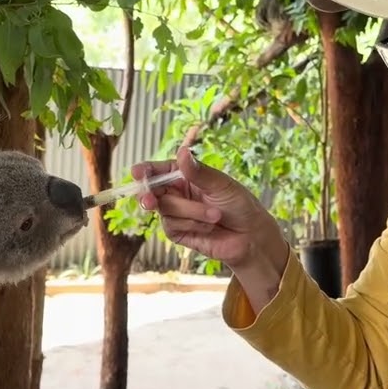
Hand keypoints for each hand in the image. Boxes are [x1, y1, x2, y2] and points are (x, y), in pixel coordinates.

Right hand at [131, 147, 286, 271]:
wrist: (250, 237)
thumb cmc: (239, 205)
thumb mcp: (221, 184)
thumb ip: (198, 172)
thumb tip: (182, 152)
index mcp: (185, 176)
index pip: (159, 170)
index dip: (146, 171)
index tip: (137, 172)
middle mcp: (177, 193)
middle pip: (153, 191)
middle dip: (151, 195)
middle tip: (149, 201)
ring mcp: (176, 213)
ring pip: (165, 209)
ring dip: (191, 212)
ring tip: (215, 216)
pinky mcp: (178, 232)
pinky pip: (172, 226)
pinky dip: (192, 225)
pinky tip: (208, 227)